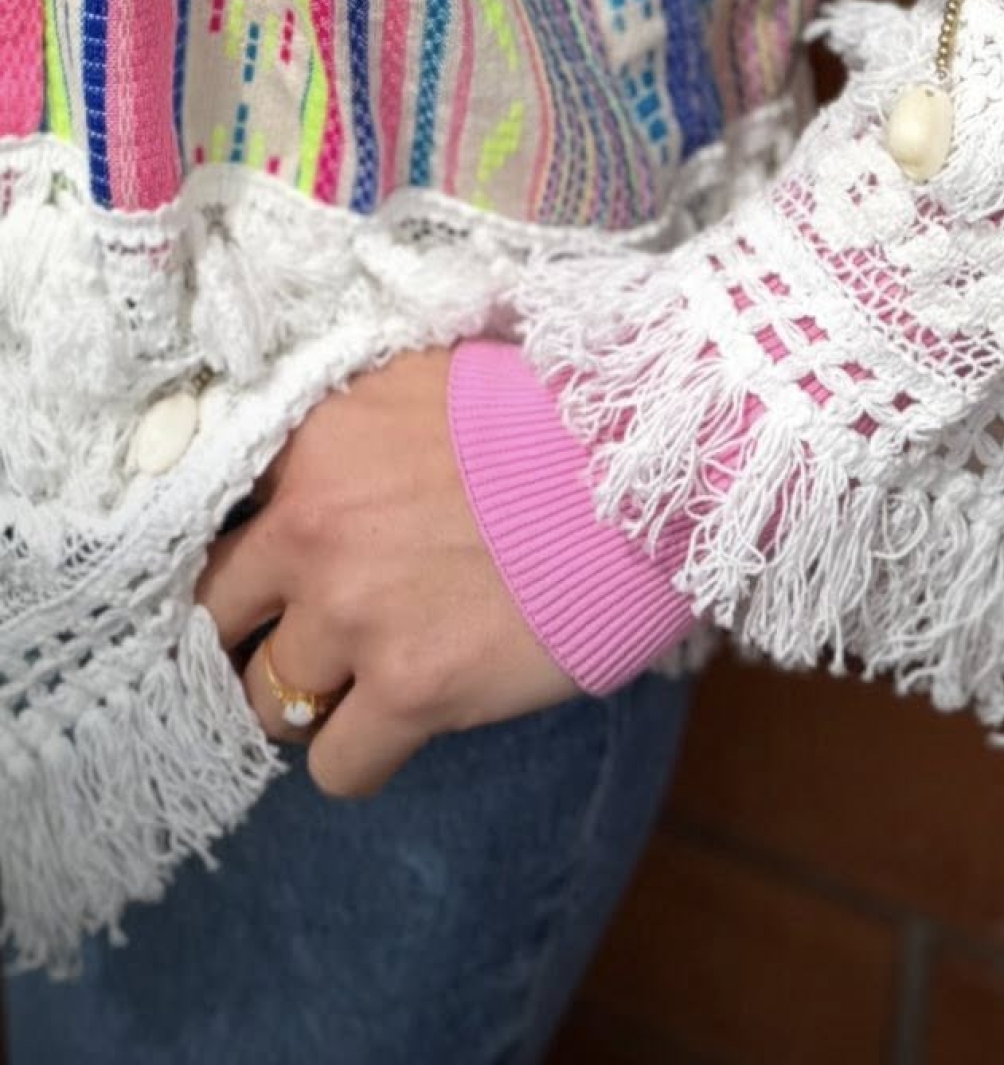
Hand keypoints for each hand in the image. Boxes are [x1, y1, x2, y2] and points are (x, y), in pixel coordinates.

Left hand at [196, 345, 578, 797]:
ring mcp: (355, 617)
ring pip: (267, 702)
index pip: (216, 517)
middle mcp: (310, 530)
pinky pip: (337, 767)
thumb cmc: (546, 412)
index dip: (249, 550)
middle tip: (305, 635)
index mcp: (310, 442)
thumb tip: (313, 469)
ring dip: (307, 699)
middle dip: (255, 631)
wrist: (642, 468)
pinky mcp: (411, 692)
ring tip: (360, 684)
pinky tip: (398, 728)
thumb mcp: (423, 381)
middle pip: (218, 615)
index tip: (272, 571)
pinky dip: (360, 757)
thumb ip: (351, 428)